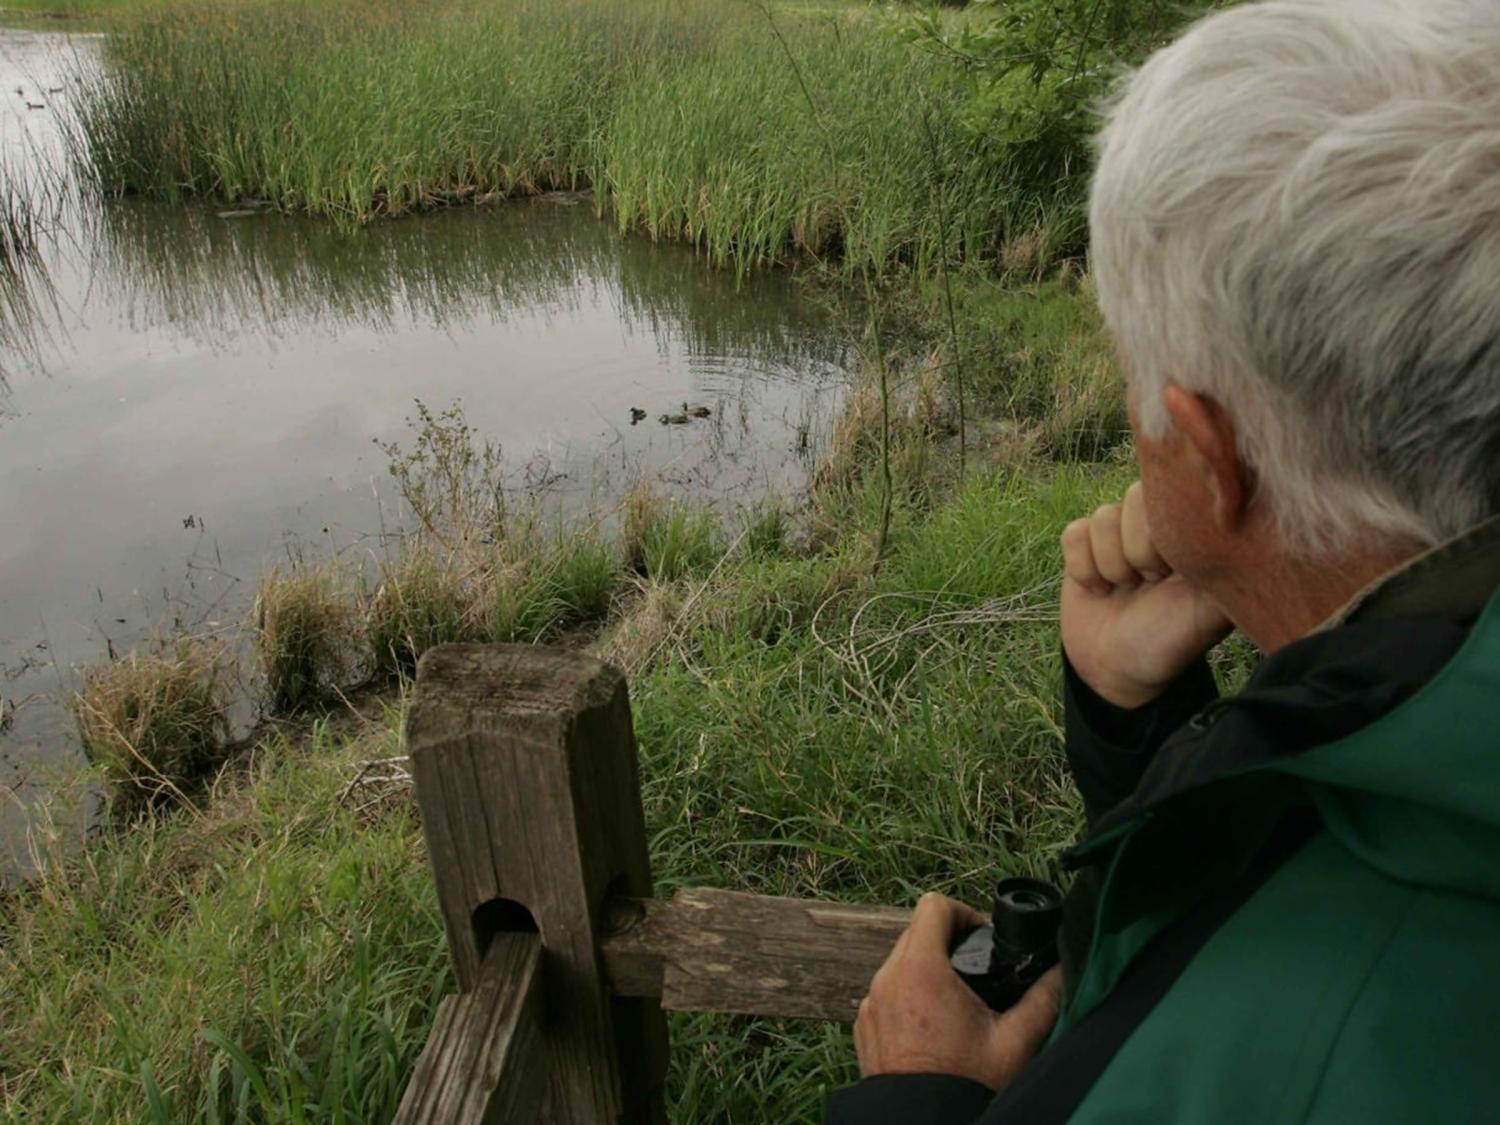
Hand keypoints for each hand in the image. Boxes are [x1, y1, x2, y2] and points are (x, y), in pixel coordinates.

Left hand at [854, 893, 1062, 1091]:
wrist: (923, 1124)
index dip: (963, 913)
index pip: (934, 906)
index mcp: (921, 969)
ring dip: (927, 970)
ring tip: (958, 1002)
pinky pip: (886, 992)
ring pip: (899, 963)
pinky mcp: (864, 1024)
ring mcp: (871, 1002)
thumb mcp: (1014, 1041)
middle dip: (948, 943)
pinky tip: (934, 1025)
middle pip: (916, 932)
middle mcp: (887, 978)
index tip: (981, 937)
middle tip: (977, 971)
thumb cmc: (964, 1085)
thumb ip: (1043, 998)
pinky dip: (908, 996)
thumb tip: (1060, 970)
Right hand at [1061, 482, 1232, 708]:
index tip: (1170, 575)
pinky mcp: (1084, 545)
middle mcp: (1156, 525)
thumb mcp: (1206, 613)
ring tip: (1125, 589)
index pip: (1173, 494)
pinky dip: (1083, 568)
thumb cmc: (1167, 642)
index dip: (1162, 537)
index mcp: (1190, 533)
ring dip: (1109, 565)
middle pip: (1134, 497)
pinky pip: (1074, 533)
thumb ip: (1224, 572)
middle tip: (1149, 583)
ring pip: (1102, 517)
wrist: (1117, 671)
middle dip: (1136, 551)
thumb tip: (1243, 534)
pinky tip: (1099, 589)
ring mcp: (1119, 532)